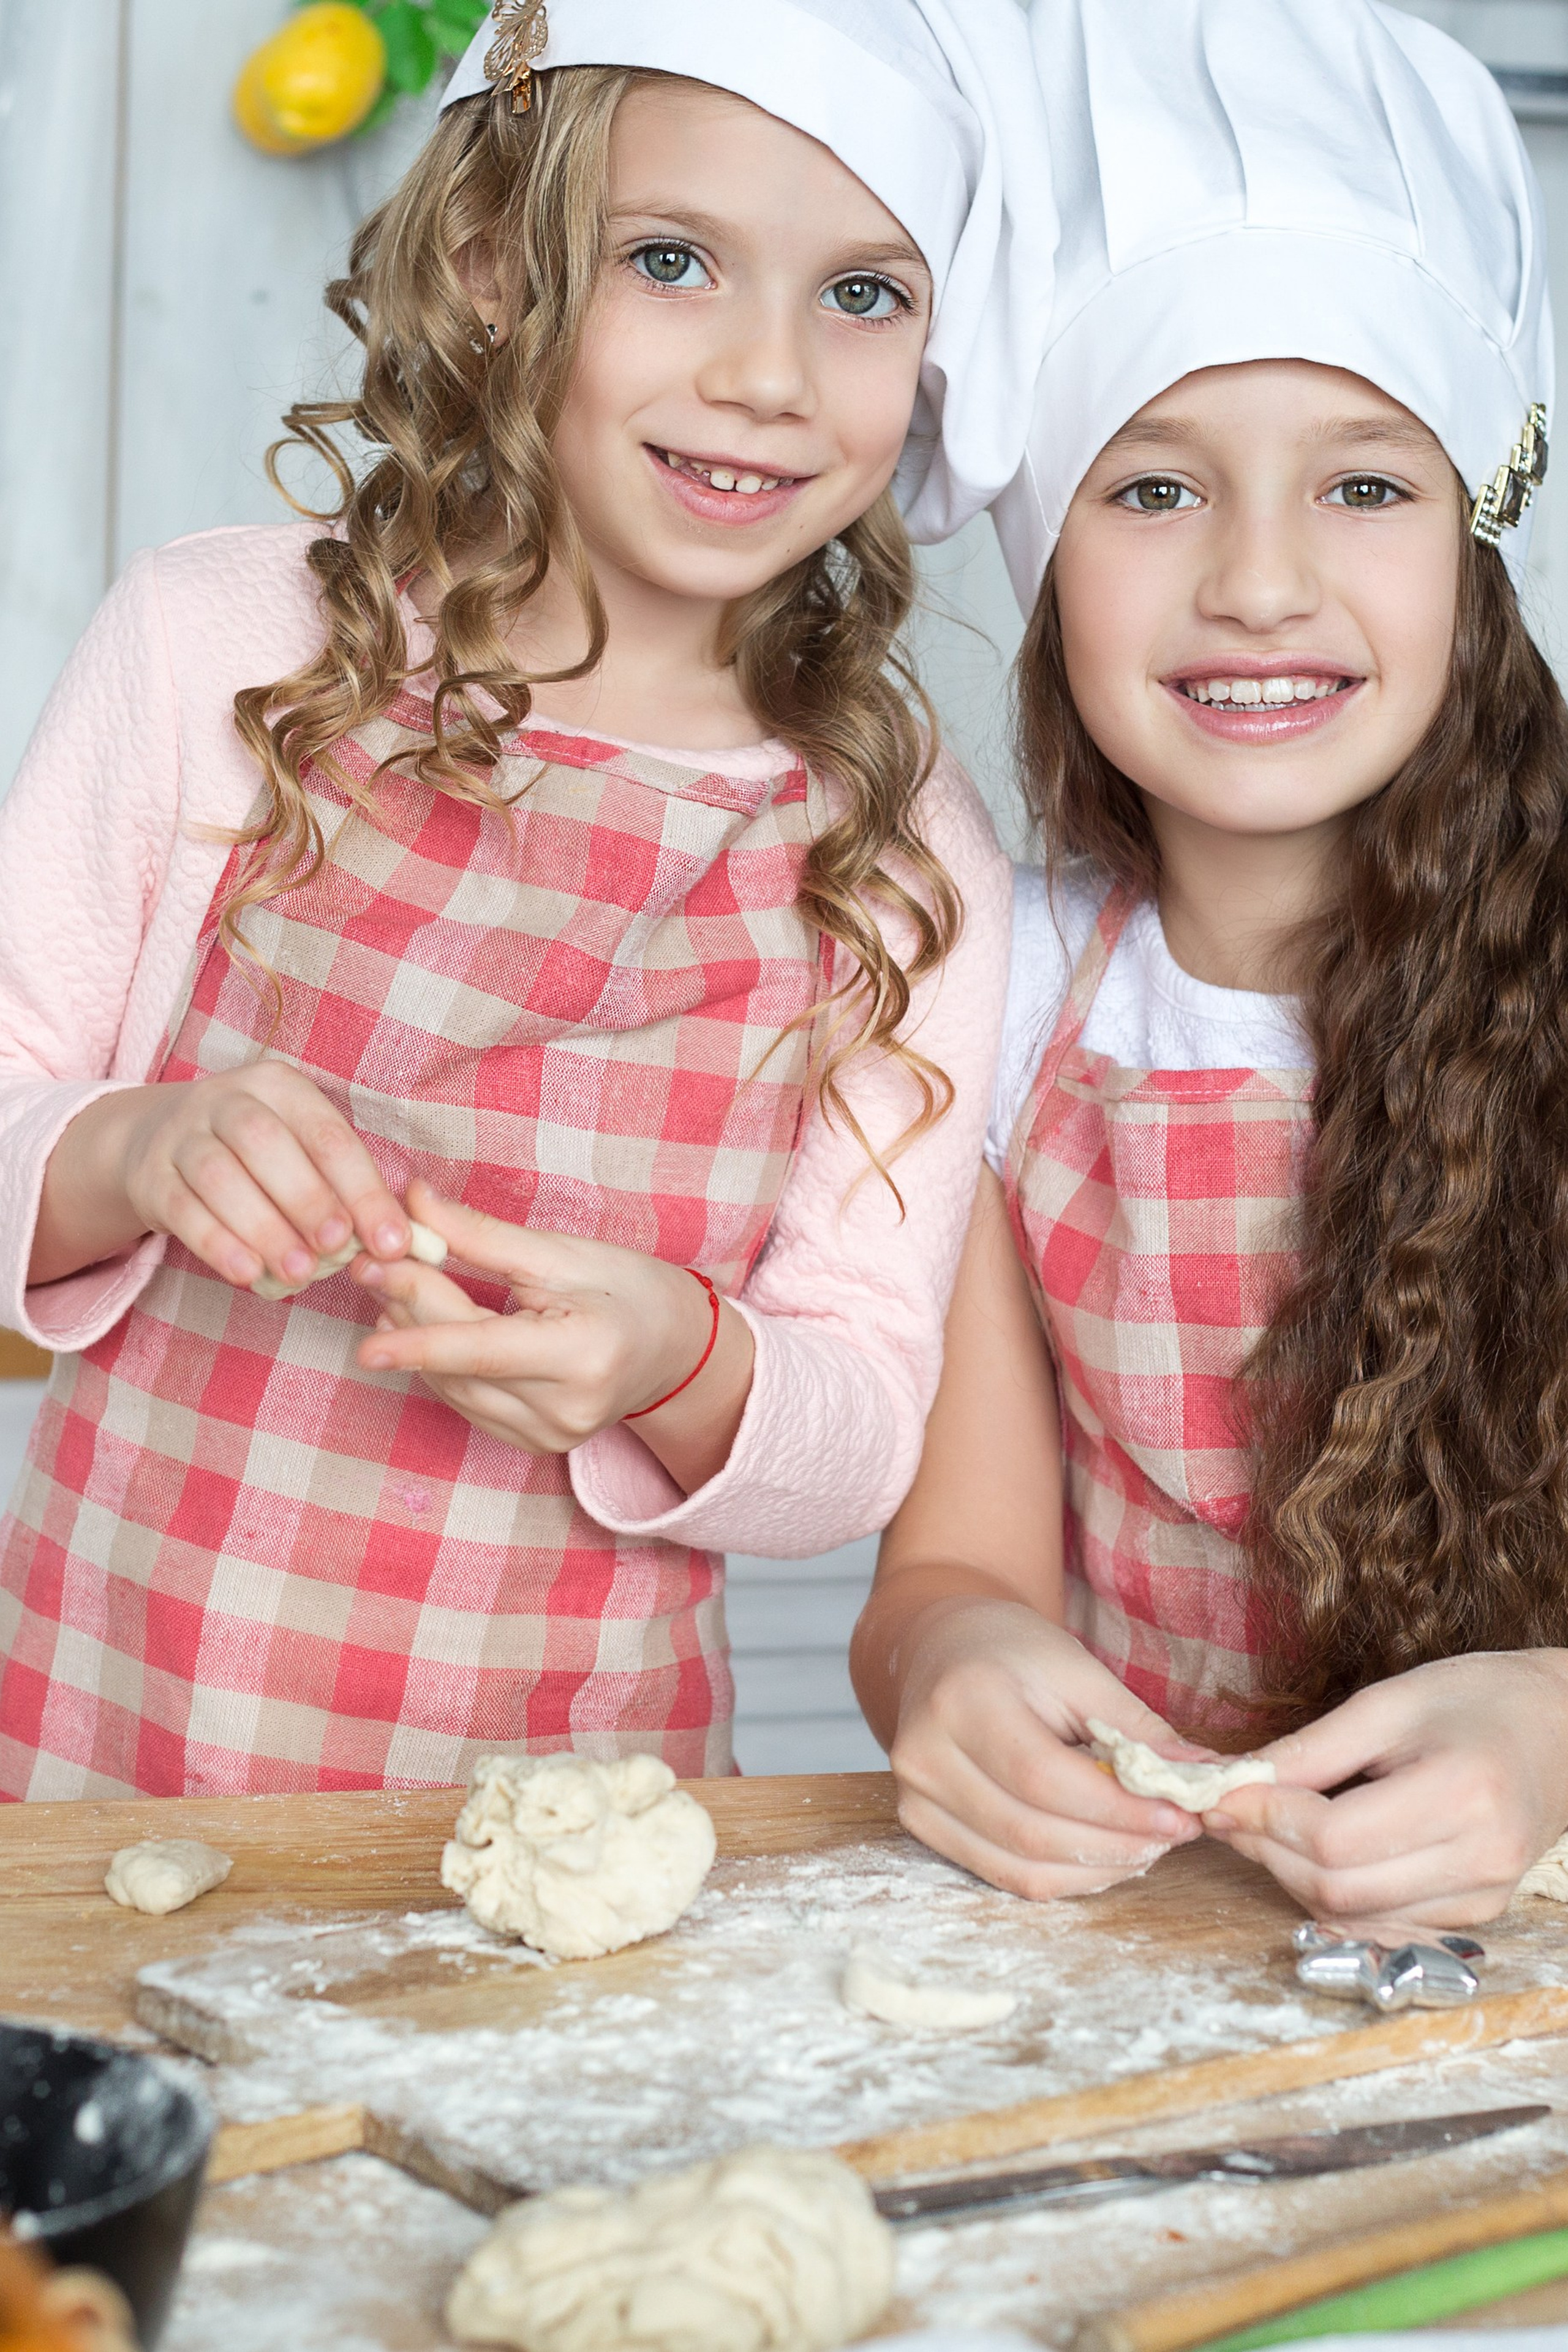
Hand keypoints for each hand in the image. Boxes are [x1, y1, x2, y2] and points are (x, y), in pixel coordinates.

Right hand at [30, 1063, 411, 1291]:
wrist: (156, 1144)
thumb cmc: (258, 1159)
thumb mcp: (302, 1156)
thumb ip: (349, 1194)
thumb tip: (408, 1246)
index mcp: (282, 1088)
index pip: (329, 1136)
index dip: (363, 1190)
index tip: (391, 1243)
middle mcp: (228, 1100)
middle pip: (265, 1142)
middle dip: (307, 1199)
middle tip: (336, 1250)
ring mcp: (182, 1134)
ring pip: (219, 1175)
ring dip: (263, 1228)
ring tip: (299, 1275)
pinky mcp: (150, 1175)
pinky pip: (182, 1208)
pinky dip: (217, 1244)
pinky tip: (248, 1275)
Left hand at [352, 1179, 753, 1483]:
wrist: (677, 1352)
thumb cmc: (630, 1291)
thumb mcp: (564, 1253)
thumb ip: (483, 1237)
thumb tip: (413, 1203)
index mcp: (584, 1354)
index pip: (482, 1349)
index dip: (419, 1339)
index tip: (363, 1338)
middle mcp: (566, 1408)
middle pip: (459, 1363)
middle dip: (408, 1311)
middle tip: (366, 1263)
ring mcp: (549, 1435)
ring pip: (453, 1387)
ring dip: (413, 1338)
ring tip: (387, 1288)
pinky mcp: (533, 1444)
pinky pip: (467, 1402)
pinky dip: (438, 1364)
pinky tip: (418, 1327)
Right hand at [888, 1596, 1206, 1899]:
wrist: (943, 1647)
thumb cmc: (1015, 1652)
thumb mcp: (1078, 1670)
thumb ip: (1135, 1729)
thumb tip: (1203, 1780)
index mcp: (963, 1699)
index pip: (1044, 1778)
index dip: (1117, 1809)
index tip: (1179, 1817)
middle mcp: (925, 1753)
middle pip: (1031, 1832)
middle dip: (1116, 1844)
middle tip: (1173, 1835)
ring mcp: (915, 1797)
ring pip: (1019, 1868)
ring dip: (1096, 1869)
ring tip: (1145, 1846)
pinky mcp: (920, 1825)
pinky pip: (1003, 1875)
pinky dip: (1063, 1877)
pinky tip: (1102, 1855)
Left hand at [1203, 1651, 1567, 1935]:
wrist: (1563, 1728)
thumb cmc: (1478, 1700)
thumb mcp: (1391, 1702)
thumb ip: (1313, 1748)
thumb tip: (1237, 1782)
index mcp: (1464, 1795)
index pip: (1335, 1838)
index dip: (1266, 1819)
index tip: (1221, 1793)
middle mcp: (1480, 1860)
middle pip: (1338, 1888)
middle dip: (1267, 1851)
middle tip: (1228, 1810)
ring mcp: (1483, 1897)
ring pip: (1352, 1916)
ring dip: (1291, 1876)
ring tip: (1264, 1826)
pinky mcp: (1477, 1914)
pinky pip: (1381, 1921)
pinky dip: (1333, 1893)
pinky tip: (1314, 1851)